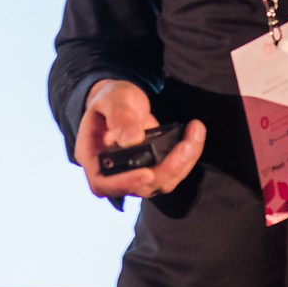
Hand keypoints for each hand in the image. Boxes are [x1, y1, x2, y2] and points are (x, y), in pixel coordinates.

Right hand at [72, 78, 204, 204]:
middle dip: (167, 169)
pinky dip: (187, 158)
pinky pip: (172, 174)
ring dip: (182, 163)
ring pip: (160, 183)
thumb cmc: (112, 99)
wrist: (123, 103)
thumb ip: (120, 117)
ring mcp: (133, 175)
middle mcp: (111, 172)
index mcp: (92, 156)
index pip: (103, 183)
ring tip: (195, 133)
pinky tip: (194, 136)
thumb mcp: (114, 99)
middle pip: (139, 186)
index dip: (125, 183)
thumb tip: (131, 140)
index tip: (148, 174)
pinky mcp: (152, 171)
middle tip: (186, 145)